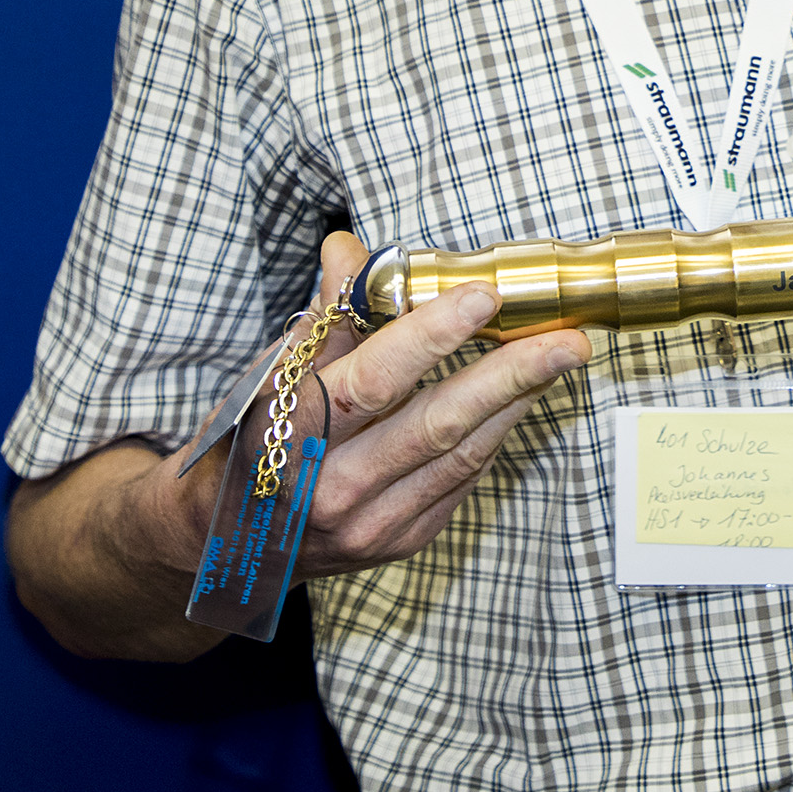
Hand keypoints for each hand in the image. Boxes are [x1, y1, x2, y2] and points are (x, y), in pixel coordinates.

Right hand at [207, 231, 589, 579]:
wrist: (224, 543)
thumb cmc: (252, 441)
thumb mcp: (269, 372)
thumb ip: (325, 315)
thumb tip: (350, 247)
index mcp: (292, 433)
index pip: (374, 379)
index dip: (432, 334)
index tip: (484, 295)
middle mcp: (331, 486)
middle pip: (437, 423)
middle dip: (512, 375)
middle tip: (567, 339)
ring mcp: (369, 524)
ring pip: (461, 453)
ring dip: (518, 400)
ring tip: (560, 356)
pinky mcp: (400, 541)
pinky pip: (461, 479)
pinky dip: (494, 432)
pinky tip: (519, 396)